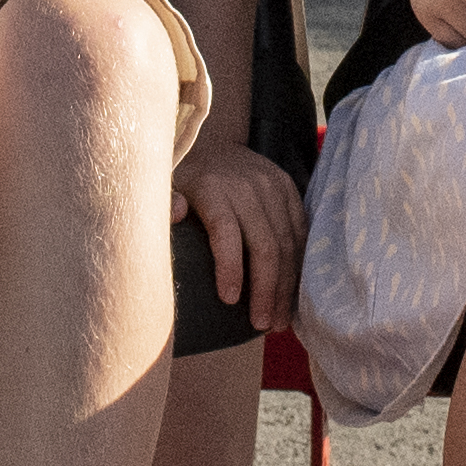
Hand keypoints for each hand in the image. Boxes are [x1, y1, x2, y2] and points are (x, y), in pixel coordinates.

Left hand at [177, 140, 300, 324]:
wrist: (214, 141)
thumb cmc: (185, 179)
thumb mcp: (165, 186)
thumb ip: (167, 203)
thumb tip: (177, 215)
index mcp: (213, 189)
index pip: (226, 232)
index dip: (229, 268)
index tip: (228, 301)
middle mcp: (247, 187)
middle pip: (265, 245)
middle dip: (265, 290)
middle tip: (262, 324)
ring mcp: (273, 187)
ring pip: (288, 243)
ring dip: (285, 286)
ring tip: (278, 320)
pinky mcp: (290, 189)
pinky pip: (300, 232)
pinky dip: (298, 265)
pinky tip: (292, 293)